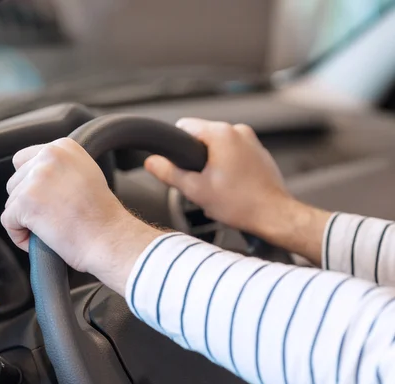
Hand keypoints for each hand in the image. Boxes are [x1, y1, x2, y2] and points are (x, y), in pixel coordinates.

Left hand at [2, 138, 161, 293]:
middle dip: (29, 202)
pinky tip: (42, 239)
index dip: (33, 185)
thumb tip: (35, 172)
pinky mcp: (25, 202)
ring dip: (25, 219)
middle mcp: (49, 156)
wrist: (109, 239)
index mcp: (63, 147)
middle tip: (55, 216)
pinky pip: (8, 221)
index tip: (50, 200)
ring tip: (52, 227)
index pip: (24, 160)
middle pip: (16, 181)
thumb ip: (60, 167)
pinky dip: (20, 235)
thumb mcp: (86, 174)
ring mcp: (36, 178)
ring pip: (11, 202)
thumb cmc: (102, 216)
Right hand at [145, 118, 289, 232]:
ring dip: (211, 164)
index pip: (184, 126)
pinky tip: (231, 188)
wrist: (273, 215)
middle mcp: (238, 131)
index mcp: (221, 134)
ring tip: (218, 187)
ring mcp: (251, 141)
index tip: (179, 166)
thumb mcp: (194, 190)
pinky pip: (233, 154)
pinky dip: (227, 167)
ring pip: (217, 147)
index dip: (176, 146)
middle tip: (201, 183)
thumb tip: (151, 162)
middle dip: (195, 159)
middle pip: (201, 137)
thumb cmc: (240, 203)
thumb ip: (168, 172)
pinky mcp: (258, 153)